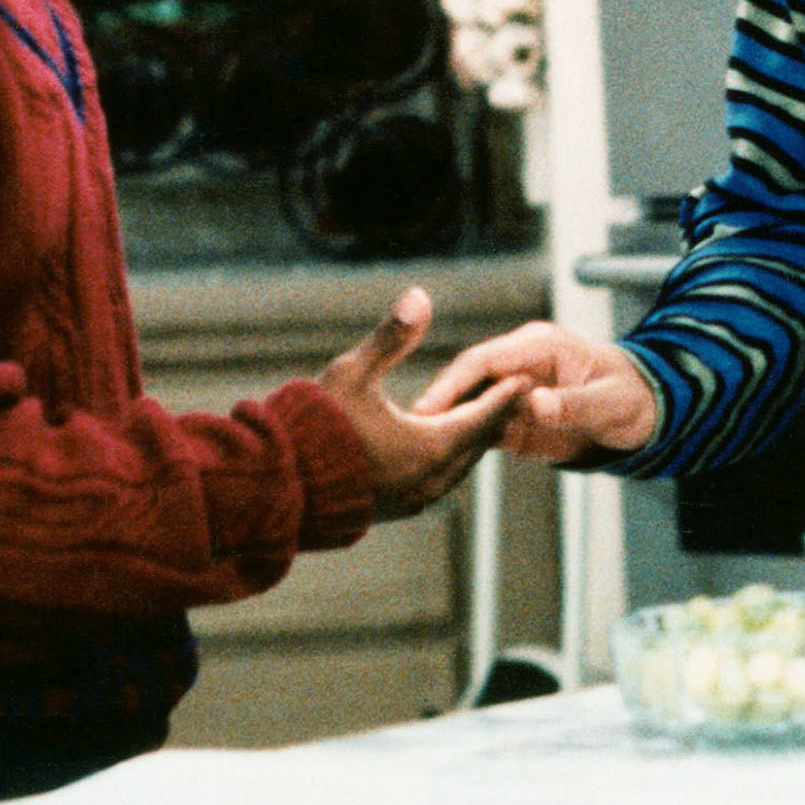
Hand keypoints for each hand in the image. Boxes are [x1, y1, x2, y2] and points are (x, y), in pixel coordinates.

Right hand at [317, 288, 528, 519]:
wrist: (278, 486)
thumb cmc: (314, 427)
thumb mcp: (353, 373)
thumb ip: (392, 336)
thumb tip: (419, 295)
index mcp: (430, 446)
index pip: (484, 415)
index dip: (506, 392)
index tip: (526, 375)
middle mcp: (431, 479)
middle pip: (477, 441)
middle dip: (494, 414)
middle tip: (513, 391)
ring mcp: (414, 498)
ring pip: (459, 464)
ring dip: (472, 438)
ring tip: (483, 413)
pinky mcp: (397, 509)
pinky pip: (439, 479)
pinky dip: (450, 457)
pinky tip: (444, 444)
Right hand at [410, 319, 659, 463]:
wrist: (642, 413)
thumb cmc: (632, 397)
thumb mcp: (610, 402)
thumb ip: (574, 404)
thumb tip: (536, 404)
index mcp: (539, 346)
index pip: (485, 359)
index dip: (453, 382)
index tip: (428, 407)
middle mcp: (519, 365)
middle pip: (466, 383)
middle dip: (437, 407)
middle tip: (405, 435)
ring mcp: (512, 392)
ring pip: (466, 408)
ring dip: (442, 428)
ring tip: (410, 455)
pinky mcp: (512, 419)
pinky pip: (478, 429)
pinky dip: (459, 443)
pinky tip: (437, 464)